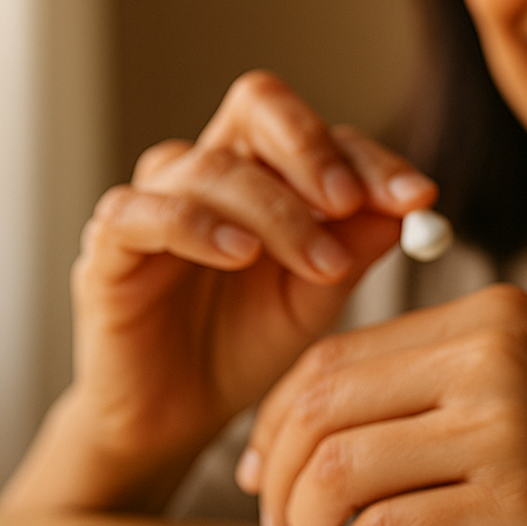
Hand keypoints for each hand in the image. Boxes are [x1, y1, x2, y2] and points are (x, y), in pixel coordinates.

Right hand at [3, 70, 435, 510]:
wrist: (175, 419)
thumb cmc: (241, 349)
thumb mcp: (316, 299)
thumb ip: (355, 249)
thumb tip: (412, 204)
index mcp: (264, 173)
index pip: (320, 133)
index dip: (370, 159)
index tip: (417, 196)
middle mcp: (209, 171)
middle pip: (259, 106)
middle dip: (314, 148)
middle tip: (350, 202)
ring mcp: (155, 201)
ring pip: (213, 166)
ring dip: (276, 210)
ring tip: (318, 262)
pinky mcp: (109, 247)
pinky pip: (144, 211)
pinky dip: (197, 225)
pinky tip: (241, 255)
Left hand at [242, 283, 526, 525]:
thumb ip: (436, 384)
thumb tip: (314, 432)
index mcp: (490, 316)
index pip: (335, 357)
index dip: (279, 418)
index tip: (267, 466)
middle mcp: (494, 356)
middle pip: (323, 407)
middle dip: (278, 473)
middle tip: (279, 520)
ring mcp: (508, 427)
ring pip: (342, 468)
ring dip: (306, 519)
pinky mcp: (519, 503)